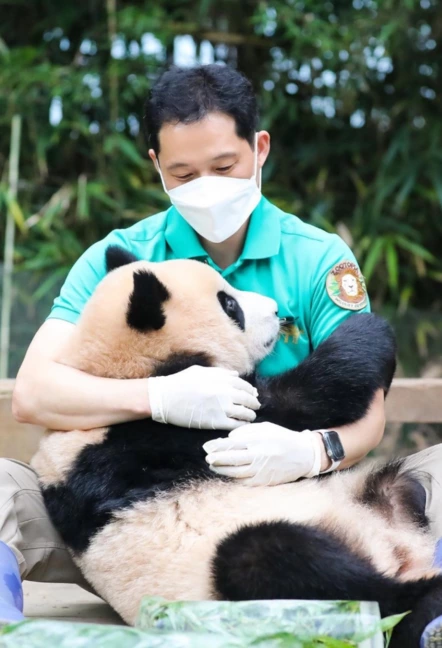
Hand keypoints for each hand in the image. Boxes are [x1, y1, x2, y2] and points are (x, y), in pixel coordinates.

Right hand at [147, 365, 259, 429]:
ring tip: (250, 417)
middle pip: (248, 399)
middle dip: (253, 404)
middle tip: (255, 407)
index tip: (252, 395)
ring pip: (244, 413)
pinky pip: (235, 425)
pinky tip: (241, 426)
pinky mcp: (214, 421)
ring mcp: (220, 407)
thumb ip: (220, 373)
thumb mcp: (200, 371)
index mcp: (221, 378)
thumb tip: (236, 375)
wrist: (164, 397)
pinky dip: (241, 426)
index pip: (244, 386)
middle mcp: (224, 392)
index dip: (251, 391)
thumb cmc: (180, 382)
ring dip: (250, 416)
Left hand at [203, 422, 321, 485]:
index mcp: (257, 440)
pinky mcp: (264, 481)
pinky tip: (228, 475)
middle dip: (216, 459)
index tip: (206, 447)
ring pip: (235, 472)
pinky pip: (244, 482)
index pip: (231, 444)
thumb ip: (246, 431)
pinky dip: (234, 479)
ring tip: (213, 466)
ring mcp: (260, 470)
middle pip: (230, 459)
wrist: (304, 455)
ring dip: (222, 470)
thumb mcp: (265, 428)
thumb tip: (229, 438)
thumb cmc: (282, 438)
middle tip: (207, 458)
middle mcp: (257, 456)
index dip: (216, 447)